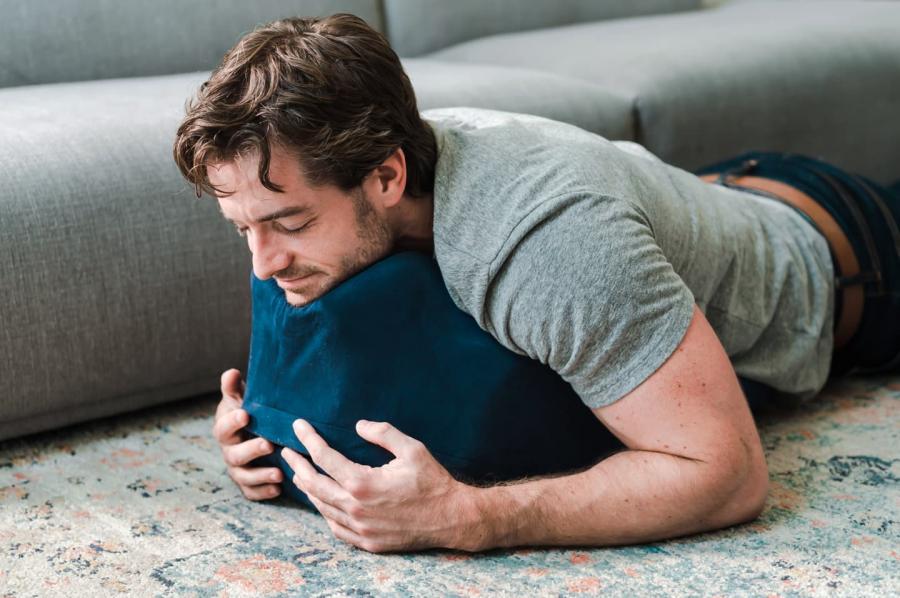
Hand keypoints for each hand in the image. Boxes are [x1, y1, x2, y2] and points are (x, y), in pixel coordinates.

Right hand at [211, 368, 282, 499]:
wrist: (255, 431)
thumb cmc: (249, 412)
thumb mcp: (241, 398)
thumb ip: (234, 387)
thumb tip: (231, 372)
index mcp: (225, 429)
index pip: (223, 427)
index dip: (232, 422)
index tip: (246, 414)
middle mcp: (229, 451)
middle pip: (235, 455)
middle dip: (251, 450)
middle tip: (268, 444)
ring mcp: (238, 469)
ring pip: (244, 476)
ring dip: (260, 475)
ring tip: (279, 473)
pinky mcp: (248, 484)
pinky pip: (251, 492)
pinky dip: (263, 492)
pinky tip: (278, 489)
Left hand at [280, 418, 477, 552]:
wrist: (451, 518)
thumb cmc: (432, 481)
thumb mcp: (412, 449)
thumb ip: (383, 433)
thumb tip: (358, 425)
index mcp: (362, 482)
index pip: (324, 457)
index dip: (308, 439)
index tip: (298, 427)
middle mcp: (355, 508)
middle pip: (313, 484)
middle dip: (297, 465)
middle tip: (287, 452)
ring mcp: (360, 528)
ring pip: (321, 507)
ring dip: (308, 489)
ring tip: (300, 475)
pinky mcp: (367, 542)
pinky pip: (335, 528)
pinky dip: (324, 513)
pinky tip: (323, 503)